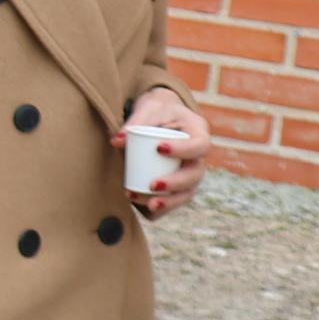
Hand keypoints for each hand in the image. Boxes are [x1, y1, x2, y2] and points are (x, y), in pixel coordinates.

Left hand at [124, 86, 212, 218]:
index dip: (184, 150)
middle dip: (176, 183)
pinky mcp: (177, 185)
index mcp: (198, 133)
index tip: (159, 148)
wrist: (158, 116)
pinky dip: (163, 209)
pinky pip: (174, 201)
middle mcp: (198, 157)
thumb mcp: (148, 108)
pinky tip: (147, 211)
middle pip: (196, 175)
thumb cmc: (156, 110)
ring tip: (146, 203)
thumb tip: (117, 141)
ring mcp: (189, 173)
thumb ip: (134, 122)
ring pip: (188, 193)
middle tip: (153, 184)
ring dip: (169, 202)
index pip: (200, 145)